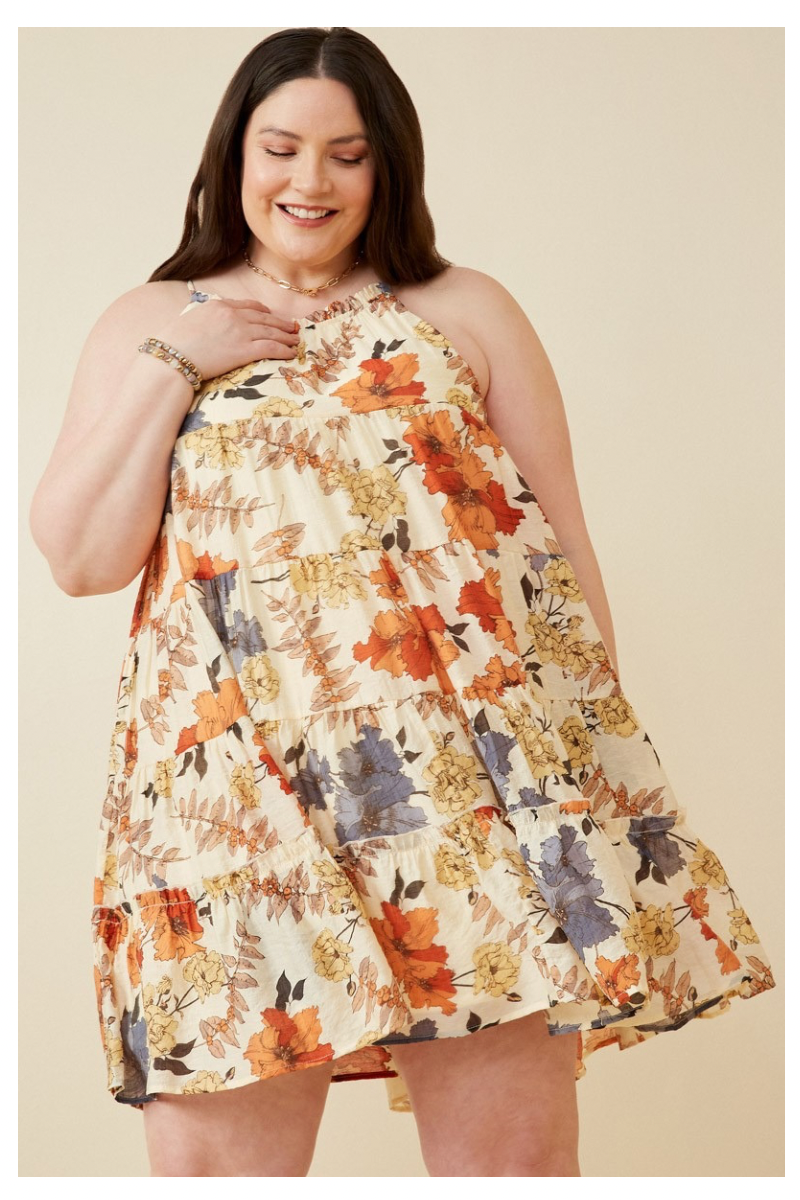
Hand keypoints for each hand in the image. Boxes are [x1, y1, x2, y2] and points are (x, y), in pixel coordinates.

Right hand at [156, 297, 300, 381]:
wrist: (172, 356)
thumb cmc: (173, 343)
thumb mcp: (190, 320)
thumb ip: (206, 318)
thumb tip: (209, 324)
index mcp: (219, 305)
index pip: (248, 305)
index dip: (263, 311)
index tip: (270, 314)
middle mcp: (232, 315)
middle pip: (264, 318)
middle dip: (280, 323)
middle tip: (292, 327)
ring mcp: (240, 332)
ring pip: (271, 332)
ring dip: (286, 336)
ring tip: (295, 339)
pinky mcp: (244, 350)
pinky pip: (271, 348)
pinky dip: (284, 350)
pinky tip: (291, 353)